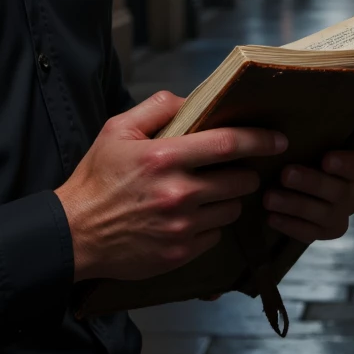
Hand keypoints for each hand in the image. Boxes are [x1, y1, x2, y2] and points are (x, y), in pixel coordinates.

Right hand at [54, 91, 286, 282]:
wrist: (75, 234)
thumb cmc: (96, 180)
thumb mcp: (116, 131)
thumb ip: (155, 108)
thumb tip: (189, 100)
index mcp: (164, 158)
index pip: (227, 143)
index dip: (259, 139)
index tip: (277, 139)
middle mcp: (178, 193)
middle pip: (239, 180)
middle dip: (245, 172)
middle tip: (234, 169)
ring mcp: (182, 226)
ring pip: (231, 209)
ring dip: (228, 199)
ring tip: (209, 194)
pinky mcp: (181, 252)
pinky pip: (216, 236)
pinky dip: (210, 226)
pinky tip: (191, 218)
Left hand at [261, 128, 353, 242]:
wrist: (284, 177)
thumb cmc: (303, 145)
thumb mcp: (310, 129)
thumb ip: (327, 119)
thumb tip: (338, 113)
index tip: (329, 158)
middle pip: (344, 188)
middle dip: (313, 182)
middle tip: (286, 174)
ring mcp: (342, 210)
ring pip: (328, 213)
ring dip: (297, 205)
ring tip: (270, 197)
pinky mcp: (327, 229)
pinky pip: (314, 233)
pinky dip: (292, 225)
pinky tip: (271, 217)